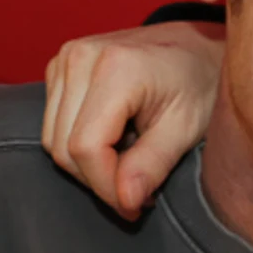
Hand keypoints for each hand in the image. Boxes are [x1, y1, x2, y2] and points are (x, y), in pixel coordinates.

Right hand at [41, 21, 225, 219]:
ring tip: (129, 165)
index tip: (136, 205)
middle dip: (97, 180)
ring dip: (87, 165)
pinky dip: (79, 144)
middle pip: (62, 146)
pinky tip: (114, 142)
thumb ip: (152, 165)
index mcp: (116, 67)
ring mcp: (66, 58)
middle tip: (137, 191)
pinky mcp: (60, 67)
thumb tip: (124, 201)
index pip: (85, 147)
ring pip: (52, 139)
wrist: (196, 46)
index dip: (106, 186)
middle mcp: (81, 57)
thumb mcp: (186, 129)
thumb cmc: (200, 84)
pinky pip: (53, 123)